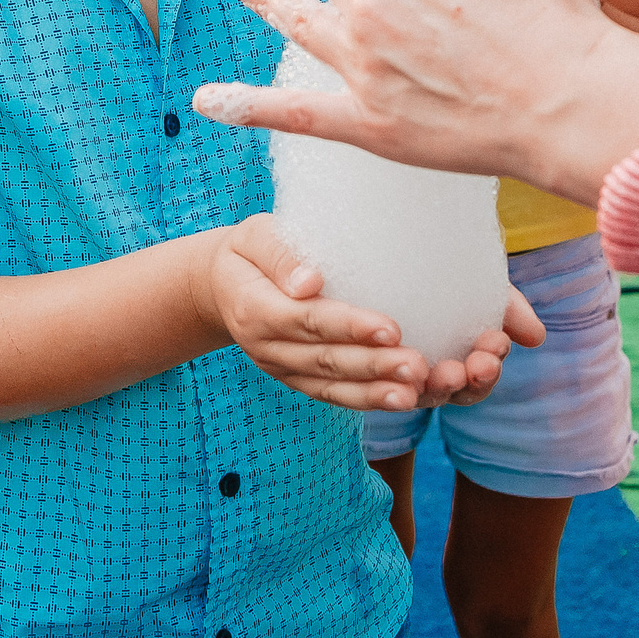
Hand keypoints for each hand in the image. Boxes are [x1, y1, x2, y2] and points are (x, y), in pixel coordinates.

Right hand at [201, 217, 545, 410]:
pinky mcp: (295, 379)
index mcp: (255, 309)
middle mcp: (265, 347)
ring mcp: (280, 368)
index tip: (392, 328)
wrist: (219, 285)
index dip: (350, 327)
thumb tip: (311, 281)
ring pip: (332, 386)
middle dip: (374, 366)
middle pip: (326, 360)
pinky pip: (332, 394)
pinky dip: (367, 399)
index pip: (308, 320)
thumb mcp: (254, 237)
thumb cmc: (249, 250)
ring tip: (417, 392)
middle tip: (419, 367)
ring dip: (376, 392)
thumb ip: (280, 255)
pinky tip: (403, 400)